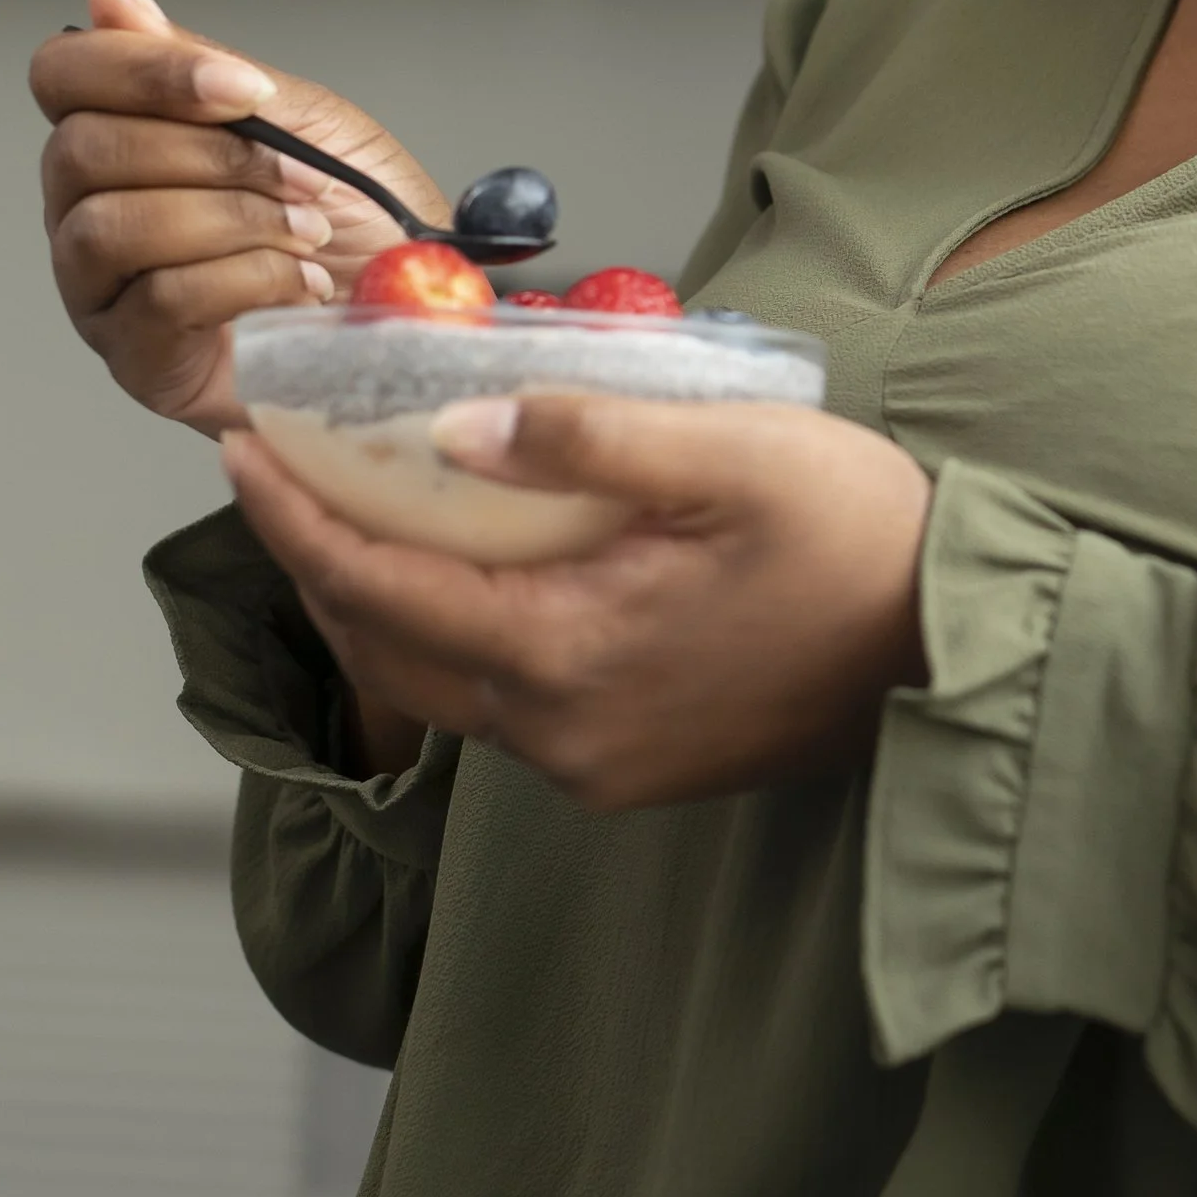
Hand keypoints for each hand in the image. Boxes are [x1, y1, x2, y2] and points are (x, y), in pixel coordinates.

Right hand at [32, 0, 445, 432]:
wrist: (415, 314)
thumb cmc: (359, 220)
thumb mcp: (300, 120)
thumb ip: (201, 63)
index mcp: (118, 138)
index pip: (63, 76)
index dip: (144, 71)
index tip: (242, 88)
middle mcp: (88, 210)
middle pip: (84, 150)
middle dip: (214, 156)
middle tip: (301, 178)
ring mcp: (103, 291)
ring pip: (114, 225)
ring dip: (234, 218)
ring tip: (308, 232)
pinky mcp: (140, 360)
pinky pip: (160, 298)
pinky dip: (249, 278)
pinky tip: (301, 282)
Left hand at [220, 392, 932, 807]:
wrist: (959, 646)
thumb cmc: (863, 540)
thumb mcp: (736, 453)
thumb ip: (591, 438)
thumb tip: (456, 429)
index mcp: (570, 655)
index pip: (381, 587)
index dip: (294, 516)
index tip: (237, 443)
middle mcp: (563, 734)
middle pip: (388, 651)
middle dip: (316, 558)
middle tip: (275, 469)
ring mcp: (597, 764)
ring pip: (441, 685)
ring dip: (383, 600)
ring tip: (349, 509)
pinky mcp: (633, 766)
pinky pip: (504, 702)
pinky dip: (455, 632)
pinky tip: (465, 569)